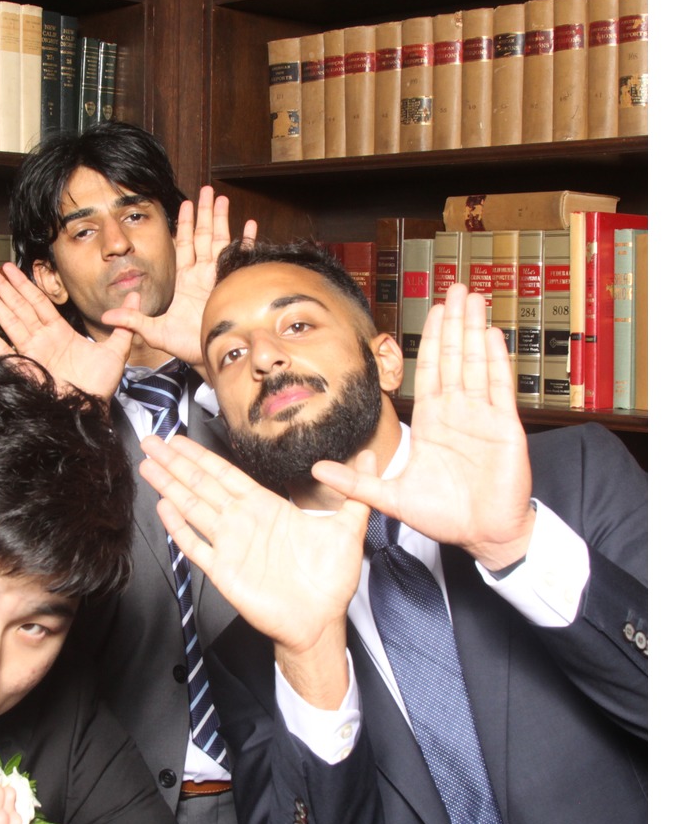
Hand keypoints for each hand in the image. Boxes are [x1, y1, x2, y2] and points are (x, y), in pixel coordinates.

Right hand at [0, 261, 133, 399]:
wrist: (90, 411)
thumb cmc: (101, 386)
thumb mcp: (116, 351)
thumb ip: (124, 324)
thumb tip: (136, 296)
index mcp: (60, 333)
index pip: (38, 302)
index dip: (24, 284)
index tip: (11, 269)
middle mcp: (43, 340)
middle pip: (19, 306)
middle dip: (4, 286)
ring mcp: (32, 354)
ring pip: (10, 322)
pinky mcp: (24, 369)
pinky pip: (4, 351)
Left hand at [101, 186, 257, 369]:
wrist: (208, 359)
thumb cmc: (183, 346)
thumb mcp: (154, 331)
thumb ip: (133, 320)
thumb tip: (106, 317)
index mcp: (184, 280)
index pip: (184, 245)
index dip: (185, 224)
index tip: (185, 204)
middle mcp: (202, 275)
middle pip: (203, 236)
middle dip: (205, 213)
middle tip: (207, 190)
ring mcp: (218, 279)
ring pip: (220, 242)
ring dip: (222, 220)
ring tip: (223, 199)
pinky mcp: (231, 286)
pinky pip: (239, 260)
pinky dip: (245, 242)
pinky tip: (249, 225)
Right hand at [139, 433, 368, 706]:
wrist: (321, 621)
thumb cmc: (332, 580)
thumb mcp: (349, 529)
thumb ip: (354, 492)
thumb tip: (372, 456)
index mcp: (266, 508)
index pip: (226, 475)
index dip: (201, 456)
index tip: (180, 439)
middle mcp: (243, 523)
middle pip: (202, 485)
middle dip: (176, 463)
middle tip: (151, 441)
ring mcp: (230, 546)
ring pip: (193, 509)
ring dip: (170, 487)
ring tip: (149, 466)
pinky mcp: (224, 572)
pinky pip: (197, 546)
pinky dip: (180, 529)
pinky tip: (164, 509)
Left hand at [312, 284, 535, 570]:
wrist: (482, 536)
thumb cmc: (444, 517)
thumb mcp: (391, 497)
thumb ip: (356, 482)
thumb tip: (317, 470)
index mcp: (433, 424)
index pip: (430, 372)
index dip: (430, 341)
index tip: (432, 311)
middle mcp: (459, 414)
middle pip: (454, 358)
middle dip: (454, 323)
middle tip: (455, 288)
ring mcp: (483, 417)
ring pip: (476, 363)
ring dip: (474, 330)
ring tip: (474, 298)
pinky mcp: (504, 428)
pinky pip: (499, 387)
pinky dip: (495, 360)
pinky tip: (491, 334)